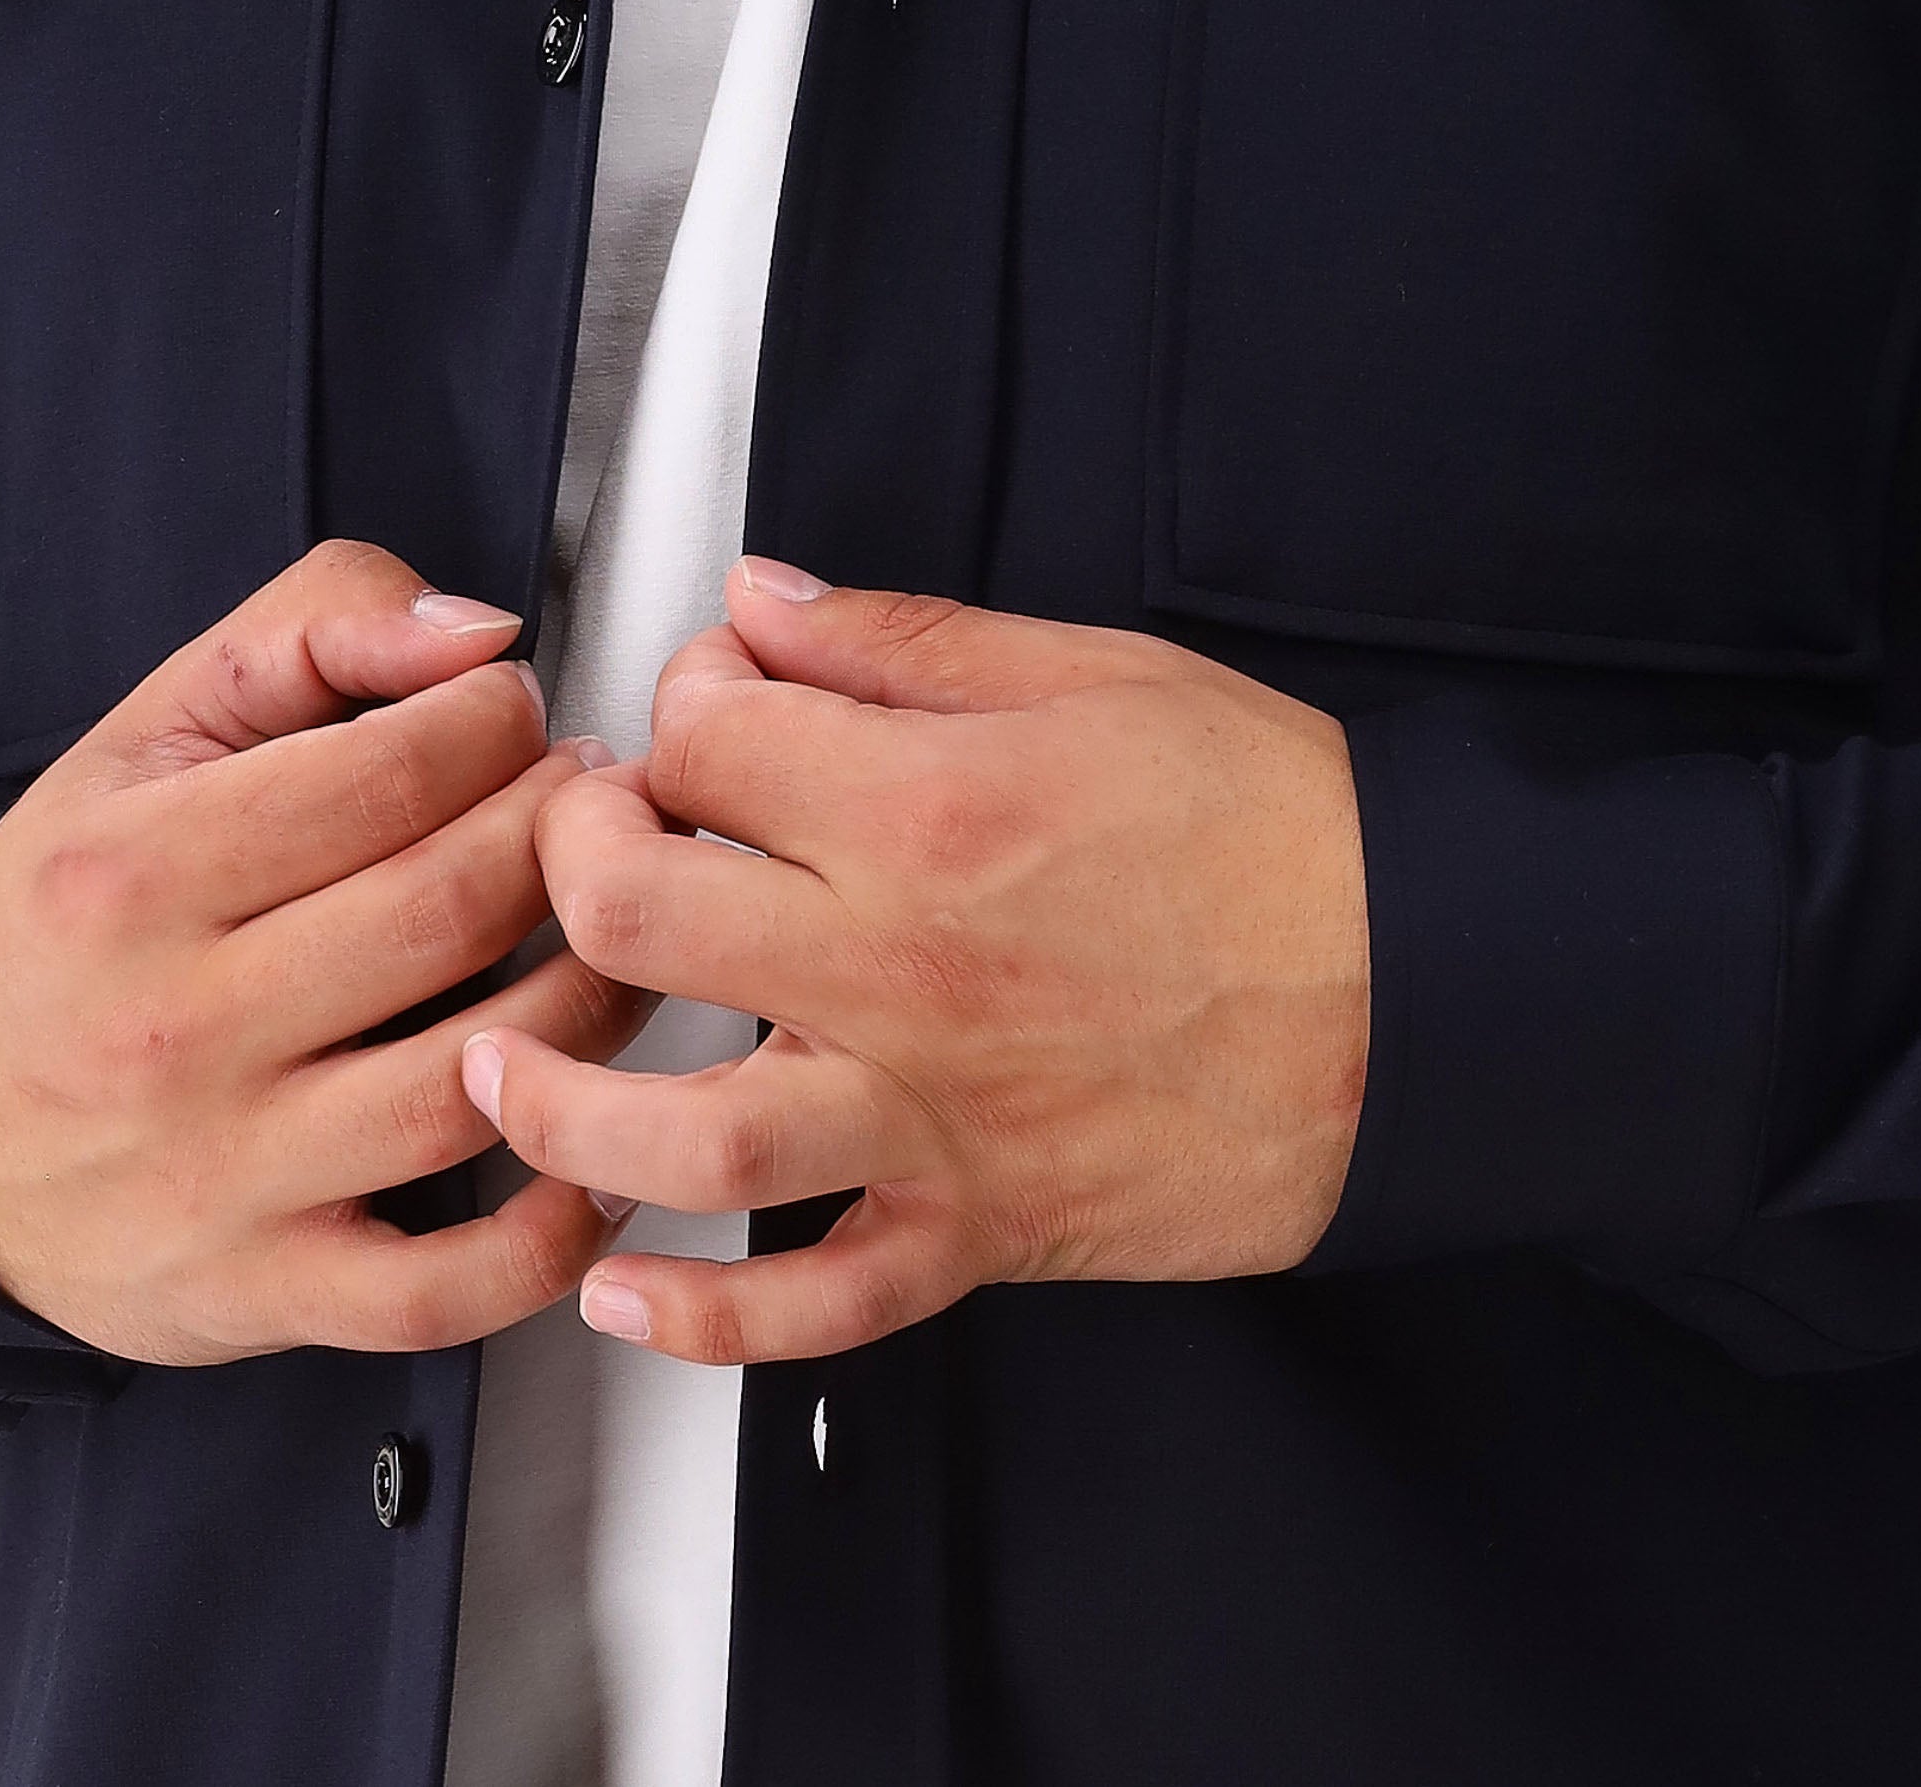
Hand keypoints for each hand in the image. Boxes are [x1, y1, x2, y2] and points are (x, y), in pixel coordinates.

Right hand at [0, 538, 644, 1363]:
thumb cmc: (65, 918)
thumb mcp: (148, 733)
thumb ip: (313, 633)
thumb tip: (476, 635)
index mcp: (136, 872)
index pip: (390, 774)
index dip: (499, 726)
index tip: (520, 716)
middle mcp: (174, 1027)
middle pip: (450, 913)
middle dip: (565, 839)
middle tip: (593, 811)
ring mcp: (223, 1173)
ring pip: (475, 1081)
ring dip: (596, 999)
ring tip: (615, 936)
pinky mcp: (263, 1291)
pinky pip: (447, 1290)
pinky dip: (554, 1227)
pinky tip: (597, 1146)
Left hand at [461, 564, 1367, 1364]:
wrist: (1425, 990)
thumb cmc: (1275, 827)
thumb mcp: (1094, 673)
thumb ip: (902, 640)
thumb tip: (760, 603)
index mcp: (928, 803)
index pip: (706, 731)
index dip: (685, 699)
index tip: (712, 710)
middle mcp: (902, 960)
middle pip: (638, 909)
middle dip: (573, 856)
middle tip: (588, 843)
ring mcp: (931, 1109)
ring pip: (684, 1129)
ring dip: (560, 1099)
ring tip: (495, 1063)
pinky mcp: (979, 1225)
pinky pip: (817, 1304)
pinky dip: (704, 1318)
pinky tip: (620, 1285)